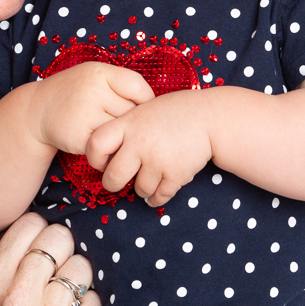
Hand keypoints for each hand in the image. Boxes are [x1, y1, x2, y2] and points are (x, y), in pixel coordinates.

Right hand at [0, 213, 101, 305]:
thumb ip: (14, 257)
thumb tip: (46, 215)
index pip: (29, 224)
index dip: (44, 232)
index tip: (46, 250)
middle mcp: (14, 299)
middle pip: (59, 238)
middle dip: (66, 252)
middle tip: (60, 274)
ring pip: (82, 267)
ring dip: (83, 282)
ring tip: (69, 301)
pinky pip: (97, 299)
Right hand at [27, 63, 154, 154]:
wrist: (38, 110)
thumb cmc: (75, 93)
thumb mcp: (95, 76)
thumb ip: (122, 84)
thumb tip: (156, 106)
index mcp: (99, 72)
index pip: (138, 87)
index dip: (146, 101)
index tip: (141, 109)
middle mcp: (92, 91)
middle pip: (132, 112)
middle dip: (131, 121)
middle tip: (123, 124)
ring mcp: (85, 115)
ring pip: (122, 132)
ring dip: (122, 138)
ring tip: (116, 136)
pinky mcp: (80, 138)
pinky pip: (108, 147)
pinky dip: (110, 150)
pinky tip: (104, 145)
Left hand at [85, 89, 213, 207]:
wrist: (209, 117)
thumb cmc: (175, 111)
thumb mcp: (145, 108)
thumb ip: (127, 126)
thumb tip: (109, 151)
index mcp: (128, 123)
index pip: (96, 144)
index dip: (94, 157)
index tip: (102, 161)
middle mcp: (139, 143)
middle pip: (113, 176)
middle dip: (113, 184)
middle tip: (116, 183)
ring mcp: (157, 160)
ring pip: (139, 189)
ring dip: (142, 189)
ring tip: (147, 180)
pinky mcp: (175, 174)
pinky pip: (159, 196)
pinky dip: (157, 198)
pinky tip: (157, 193)